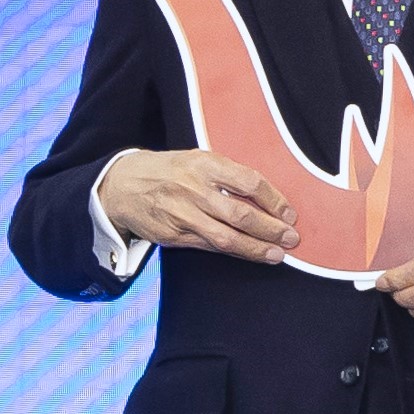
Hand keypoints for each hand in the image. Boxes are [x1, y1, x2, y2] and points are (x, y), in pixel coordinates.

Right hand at [94, 147, 294, 266]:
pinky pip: (209, 247)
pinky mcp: (174, 236)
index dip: (274, 200)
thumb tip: (268, 196)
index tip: (290, 212)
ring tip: (277, 254)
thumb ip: (228, 175)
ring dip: (256, 248)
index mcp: (204, 164)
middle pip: (241, 214)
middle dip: (271, 229)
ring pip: (227, 237)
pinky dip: (234, 252)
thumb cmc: (170, 170)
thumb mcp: (197, 159)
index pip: (249, 182)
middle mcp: (194, 189)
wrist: (122, 186)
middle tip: (291, 237)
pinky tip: (251, 255)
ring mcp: (183, 215)